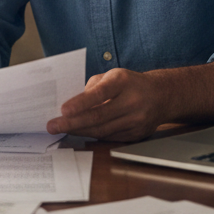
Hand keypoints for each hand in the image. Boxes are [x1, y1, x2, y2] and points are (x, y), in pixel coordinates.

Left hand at [46, 68, 164, 141]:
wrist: (161, 96)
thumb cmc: (130, 83)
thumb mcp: (112, 75)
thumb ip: (92, 87)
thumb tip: (73, 104)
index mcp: (123, 82)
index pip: (100, 94)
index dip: (80, 103)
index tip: (63, 110)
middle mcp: (132, 101)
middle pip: (99, 116)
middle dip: (72, 123)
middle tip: (53, 125)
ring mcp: (136, 120)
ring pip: (102, 130)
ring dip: (79, 131)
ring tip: (61, 129)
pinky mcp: (137, 134)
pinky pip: (109, 137)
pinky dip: (92, 135)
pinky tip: (80, 132)